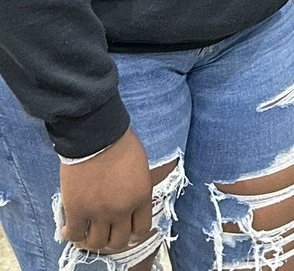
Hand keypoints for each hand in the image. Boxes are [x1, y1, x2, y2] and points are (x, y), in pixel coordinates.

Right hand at [59, 128, 153, 253]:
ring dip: (93, 240)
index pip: (142, 229)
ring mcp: (99, 212)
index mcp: (141, 196)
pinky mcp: (77, 210)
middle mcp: (122, 209)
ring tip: (87, 232)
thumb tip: (130, 203)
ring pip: (98, 243)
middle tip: (106, 232)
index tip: (127, 229)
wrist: (95, 134)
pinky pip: (75, 235)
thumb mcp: (140, 166)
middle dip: (113, 238)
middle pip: (119, 241)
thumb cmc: (119, 142)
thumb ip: (136, 188)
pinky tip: (68, 229)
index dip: (133, 232)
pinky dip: (71, 235)